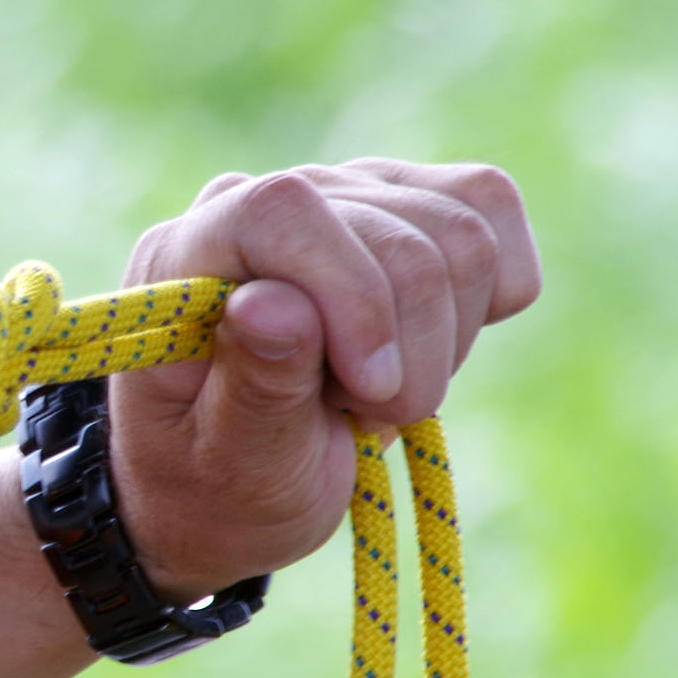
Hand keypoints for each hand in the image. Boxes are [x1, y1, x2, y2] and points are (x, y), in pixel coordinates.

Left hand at [106, 159, 541, 601]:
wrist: (238, 484)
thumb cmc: (220, 484)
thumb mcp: (232, 466)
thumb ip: (253, 386)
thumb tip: (269, 300)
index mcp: (188, 254)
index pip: (286, 210)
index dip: (353, 295)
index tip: (371, 390)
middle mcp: (259, 199)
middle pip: (396, 230)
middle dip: (410, 350)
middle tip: (363, 416)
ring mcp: (338, 192)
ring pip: (461, 226)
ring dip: (445, 338)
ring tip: (380, 390)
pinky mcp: (406, 201)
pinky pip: (488, 203)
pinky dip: (488, 294)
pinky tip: (431, 346)